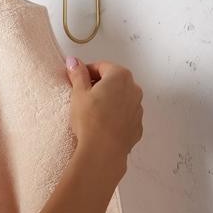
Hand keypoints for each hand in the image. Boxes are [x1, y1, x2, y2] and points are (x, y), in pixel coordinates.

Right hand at [65, 57, 143, 179]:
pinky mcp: (137, 126)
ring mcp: (138, 108)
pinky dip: (116, 116)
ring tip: (92, 112)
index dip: (86, 72)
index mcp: (120, 76)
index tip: (77, 81)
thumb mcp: (79, 94)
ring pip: (121, 98)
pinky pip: (125, 115)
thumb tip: (73, 61)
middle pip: (114, 81)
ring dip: (109, 100)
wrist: (103, 151)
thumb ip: (77, 74)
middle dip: (99, 85)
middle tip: (83, 96)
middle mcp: (134, 89)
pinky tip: (103, 124)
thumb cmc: (90, 120)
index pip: (101, 66)